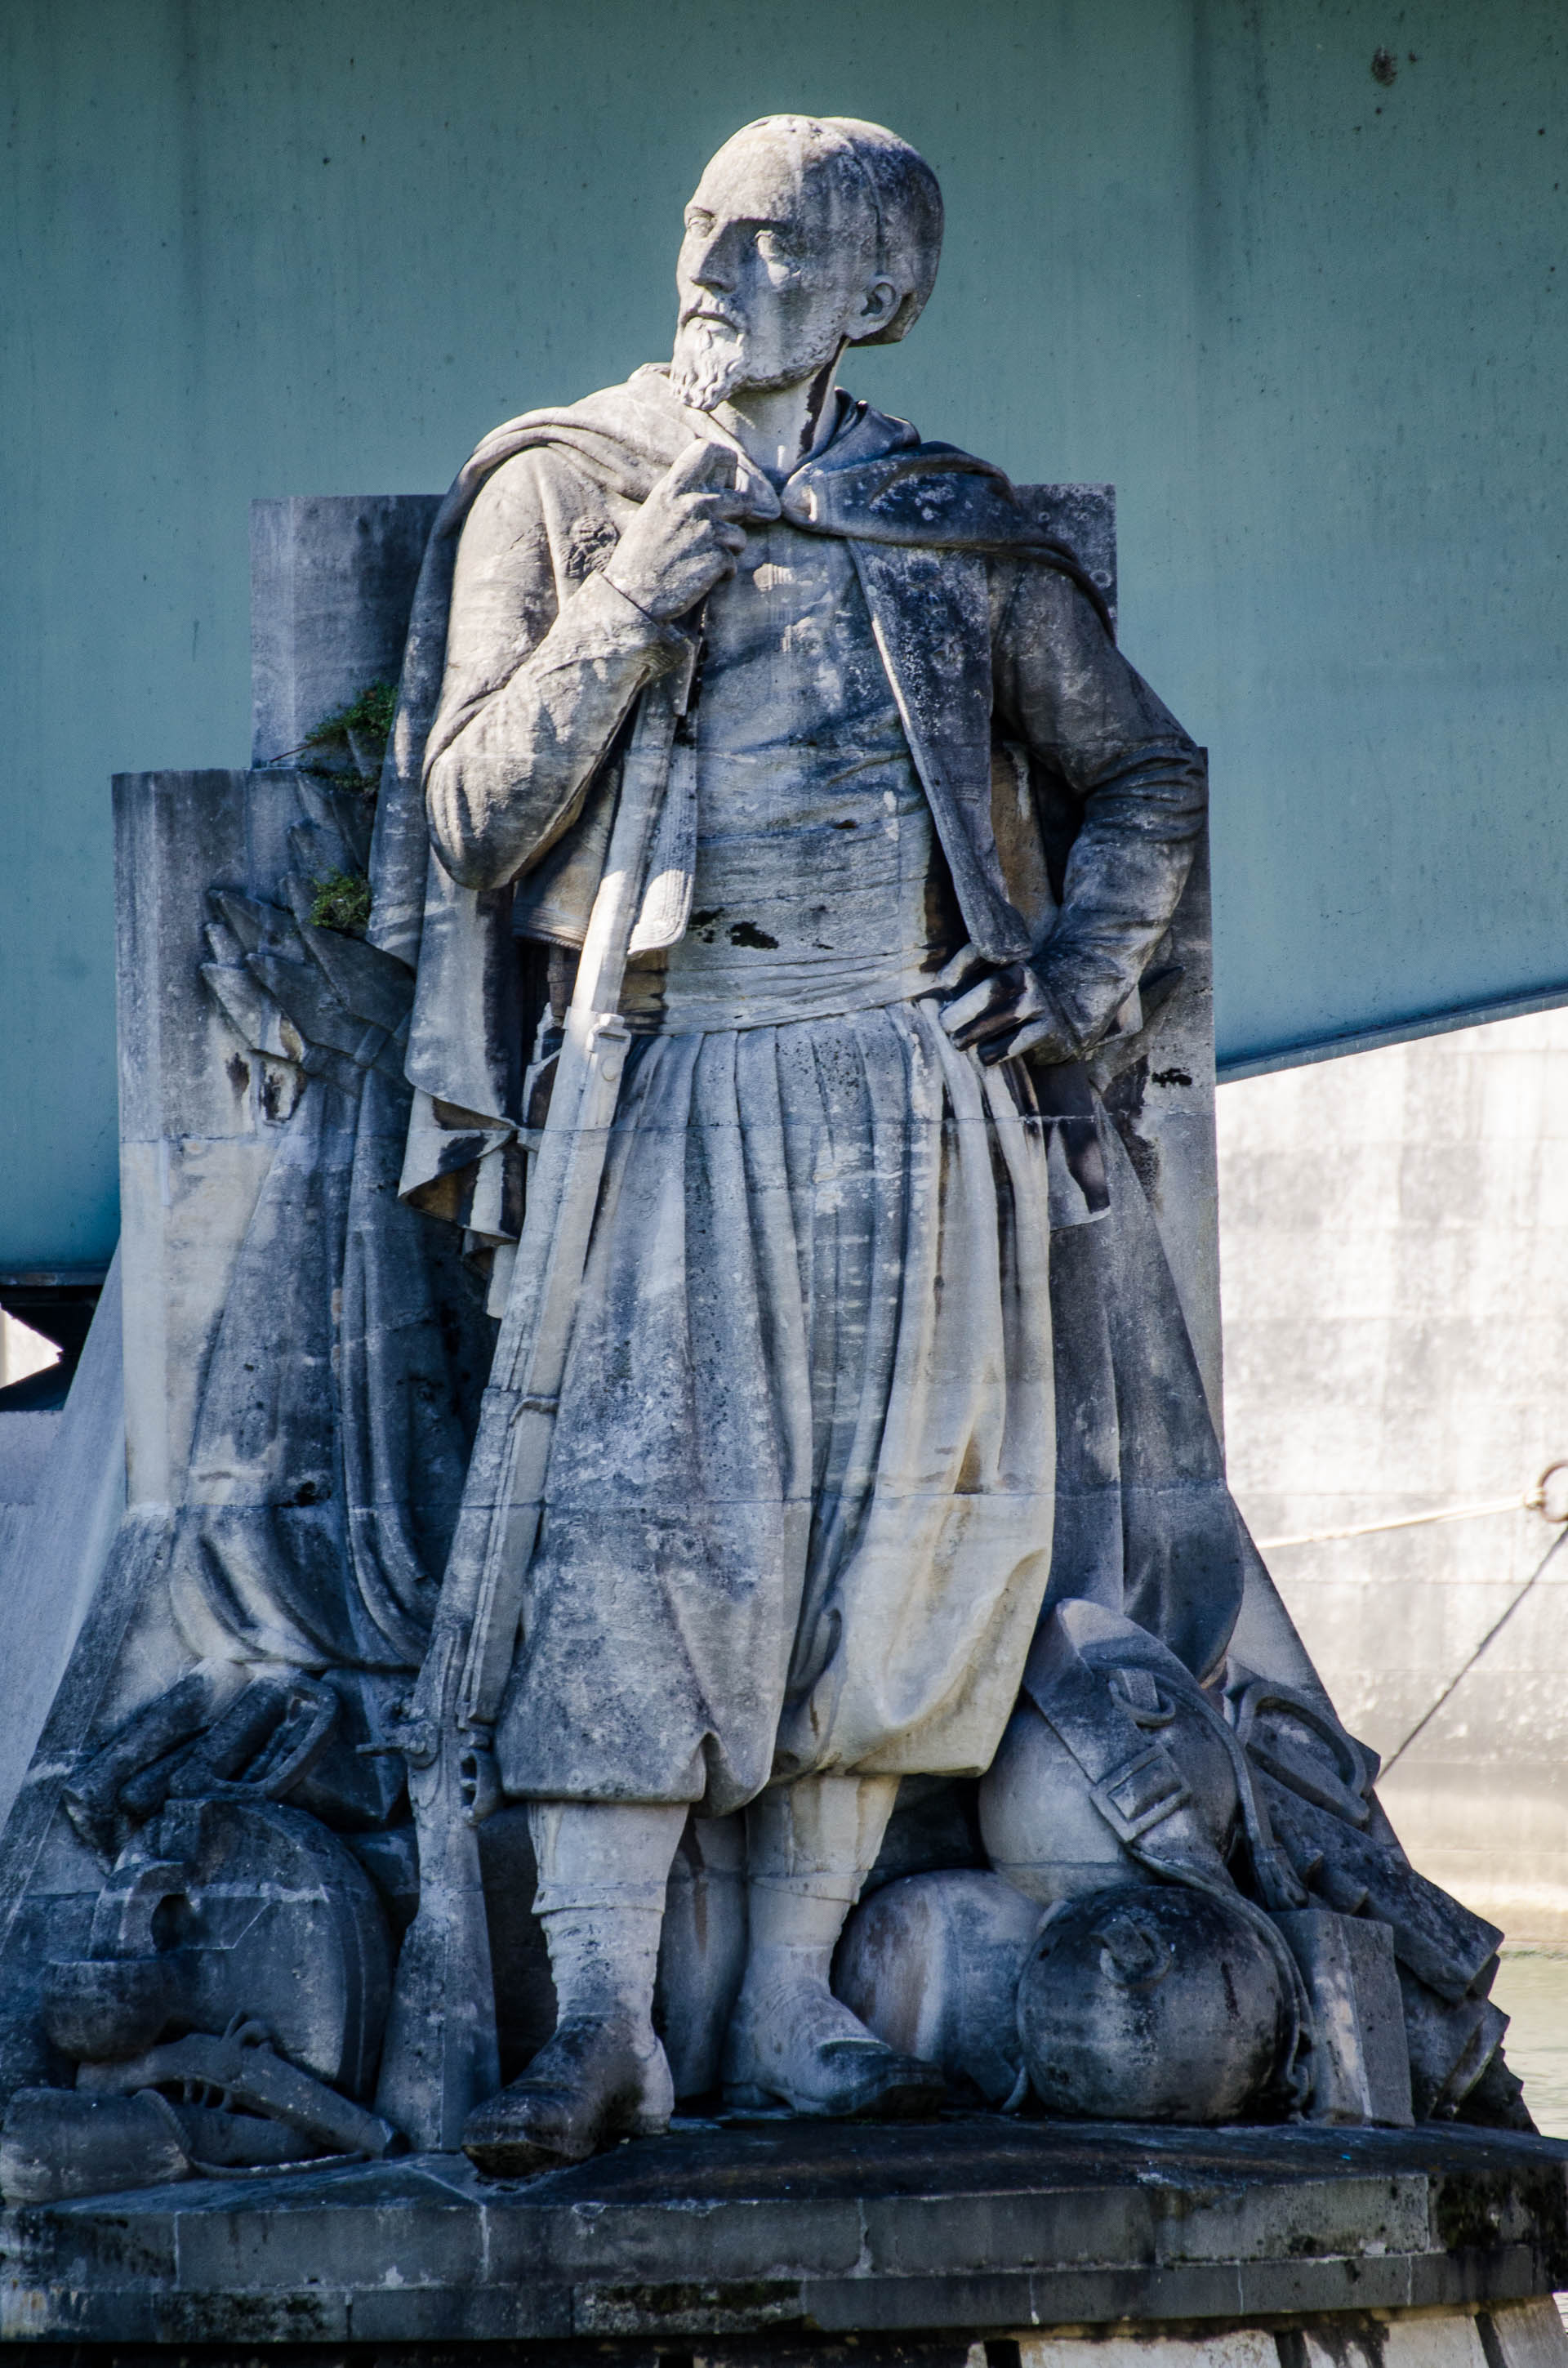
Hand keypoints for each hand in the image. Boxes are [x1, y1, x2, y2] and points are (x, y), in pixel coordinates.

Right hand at [603, 440, 777, 622]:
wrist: (632, 598)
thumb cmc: (641, 558)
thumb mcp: (653, 515)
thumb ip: (680, 497)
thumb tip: (715, 487)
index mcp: (673, 489)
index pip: (708, 451)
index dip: (727, 461)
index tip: (728, 479)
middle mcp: (692, 503)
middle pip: (742, 499)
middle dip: (736, 521)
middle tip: (718, 537)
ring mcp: (706, 530)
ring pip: (740, 535)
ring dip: (728, 552)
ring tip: (701, 561)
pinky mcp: (716, 557)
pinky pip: (733, 563)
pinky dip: (722, 575)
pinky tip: (699, 579)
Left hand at [936, 943, 1074, 1064]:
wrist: (1055, 1013)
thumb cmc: (1003, 1001)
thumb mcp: (987, 982)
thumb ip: (963, 982)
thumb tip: (929, 994)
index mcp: (1006, 958)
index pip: (983, 953)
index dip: (961, 965)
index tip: (944, 983)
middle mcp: (1027, 976)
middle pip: (995, 987)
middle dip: (965, 1008)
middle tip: (946, 1024)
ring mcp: (1041, 1001)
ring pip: (1008, 1016)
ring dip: (977, 1032)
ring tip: (958, 1043)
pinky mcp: (1049, 1027)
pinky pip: (1021, 1040)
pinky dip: (998, 1051)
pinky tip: (984, 1057)